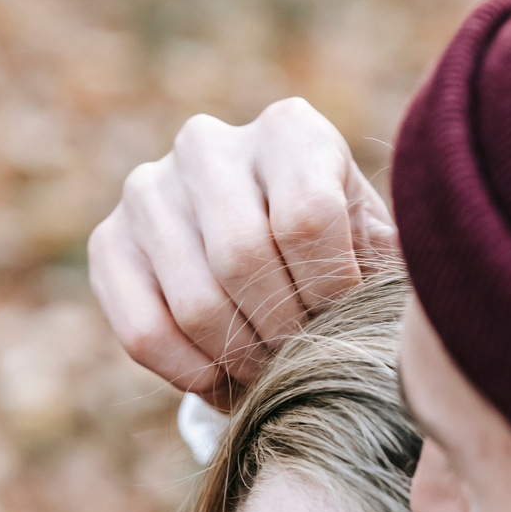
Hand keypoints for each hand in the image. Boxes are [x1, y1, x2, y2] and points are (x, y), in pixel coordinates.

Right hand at [88, 99, 397, 409]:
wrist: (276, 264)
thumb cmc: (344, 262)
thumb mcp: (379, 254)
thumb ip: (391, 273)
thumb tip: (401, 326)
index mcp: (290, 131)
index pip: (306, 219)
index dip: (330, 293)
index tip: (344, 323)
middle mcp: (209, 144)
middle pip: (242, 259)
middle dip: (283, 334)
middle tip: (304, 363)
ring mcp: (149, 189)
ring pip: (195, 303)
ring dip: (241, 359)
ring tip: (271, 374)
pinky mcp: (109, 242)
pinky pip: (144, 332)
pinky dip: (191, 375)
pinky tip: (224, 380)